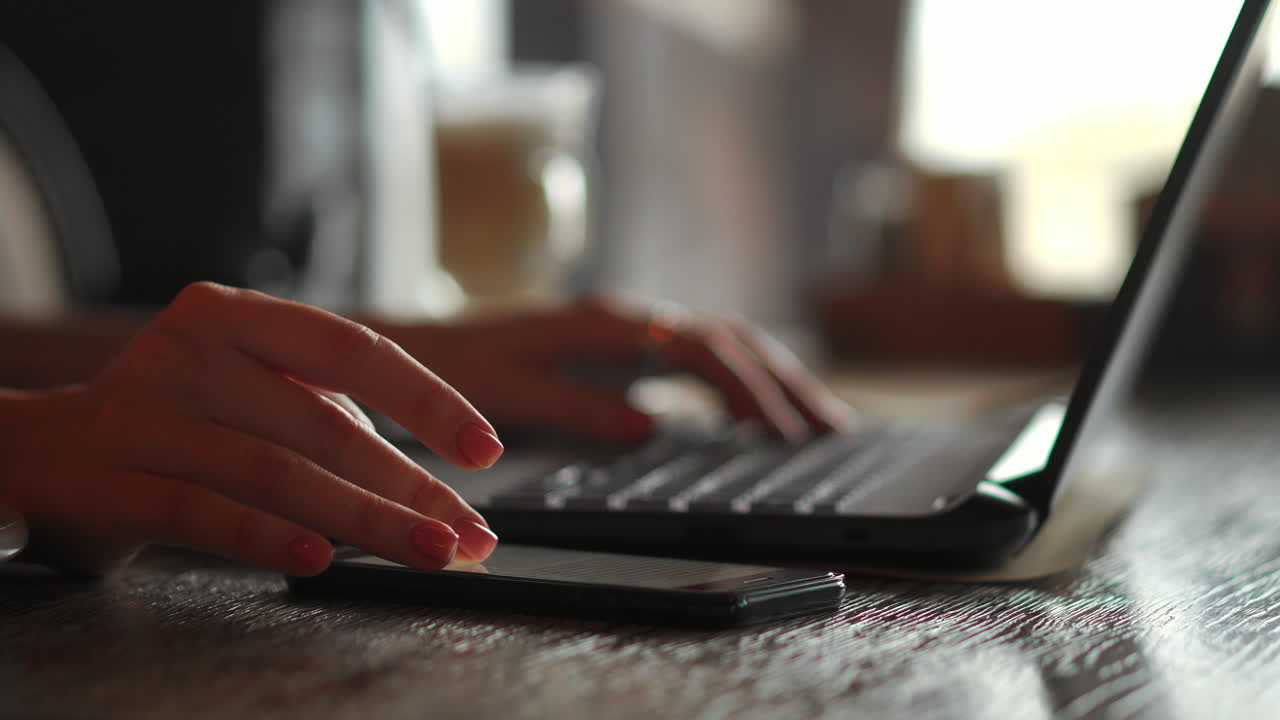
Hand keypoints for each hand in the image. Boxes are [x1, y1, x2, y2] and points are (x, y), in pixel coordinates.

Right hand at [0, 283, 501, 575]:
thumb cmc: (180, 420)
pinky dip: (270, 536)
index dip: (427, 398)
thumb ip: (329, 423)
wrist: (42, 452)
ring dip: (364, 518)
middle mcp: (190, 351)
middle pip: (323, 422)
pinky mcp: (113, 478)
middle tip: (467, 531)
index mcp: (235, 316)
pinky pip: (206, 511)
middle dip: (409, 484)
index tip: (485, 448)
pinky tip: (322, 557)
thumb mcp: (251, 394)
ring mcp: (146, 412)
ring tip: (427, 550)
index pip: (352, 348)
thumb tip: (433, 497)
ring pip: (276, 470)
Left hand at [383, 297, 851, 443]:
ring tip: (819, 420)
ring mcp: (628, 330)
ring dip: (772, 377)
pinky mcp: (624, 349)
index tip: (777, 434)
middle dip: (783, 382)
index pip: (699, 349)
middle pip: (728, 339)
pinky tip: (759, 412)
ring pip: (722, 343)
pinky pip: (698, 357)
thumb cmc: (452, 368)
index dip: (746, 390)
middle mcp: (625, 318)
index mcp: (604, 323)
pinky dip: (740, 382)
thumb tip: (649, 424)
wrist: (415, 348)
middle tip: (828, 430)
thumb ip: (575, 406)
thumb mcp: (507, 391)